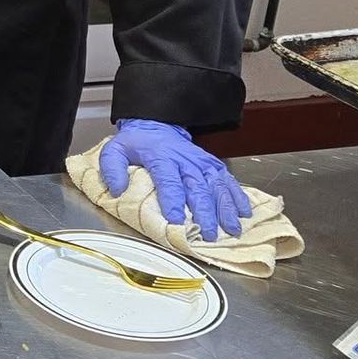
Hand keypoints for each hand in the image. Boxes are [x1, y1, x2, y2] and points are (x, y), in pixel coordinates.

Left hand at [98, 119, 250, 239]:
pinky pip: (228, 180)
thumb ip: (112, 169)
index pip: (168, 181)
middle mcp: (185, 160)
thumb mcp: (115, 151)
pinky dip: (238, 196)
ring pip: (217, 185)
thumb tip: (118, 189)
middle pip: (198, 187)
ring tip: (233, 228)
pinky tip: (245, 212)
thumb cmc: (136, 144)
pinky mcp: (212, 164)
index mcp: (161, 157)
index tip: (176, 220)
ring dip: (226, 208)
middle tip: (210, 233)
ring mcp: (201, 162)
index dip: (173, 201)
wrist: (156, 125)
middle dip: (205, 212)